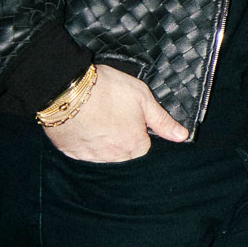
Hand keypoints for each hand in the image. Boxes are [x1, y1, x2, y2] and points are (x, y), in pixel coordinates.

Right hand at [42, 64, 188, 162]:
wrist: (66, 89)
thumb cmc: (107, 90)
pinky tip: (82, 122)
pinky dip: (84, 139)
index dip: (137, 126)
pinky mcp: (71, 152)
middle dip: (120, 134)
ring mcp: (91, 156)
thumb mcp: (142, 98)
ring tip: (95, 115)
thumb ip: (162, 120)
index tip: (128, 112)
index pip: (143, 143)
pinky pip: (82, 150)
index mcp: (135, 145)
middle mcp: (114, 157)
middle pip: (124, 150)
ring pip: (103, 152)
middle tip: (110, 111)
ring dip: (102, 138)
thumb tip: (182, 136)